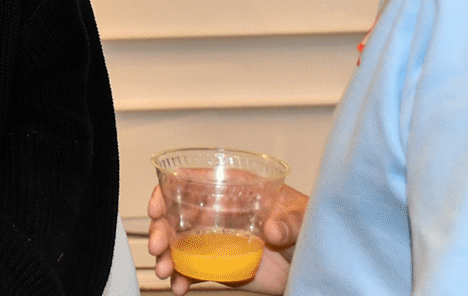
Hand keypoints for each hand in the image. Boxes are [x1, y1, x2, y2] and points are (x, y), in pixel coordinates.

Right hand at [147, 182, 307, 294]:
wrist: (310, 263)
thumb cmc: (309, 227)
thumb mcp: (302, 218)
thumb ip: (289, 222)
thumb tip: (272, 229)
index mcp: (233, 188)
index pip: (191, 182)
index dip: (168, 192)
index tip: (157, 210)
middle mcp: (219, 211)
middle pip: (177, 213)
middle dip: (161, 229)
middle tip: (157, 247)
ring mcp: (215, 238)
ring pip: (178, 242)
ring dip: (166, 255)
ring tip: (165, 271)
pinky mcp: (217, 262)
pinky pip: (191, 268)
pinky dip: (180, 277)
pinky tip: (178, 285)